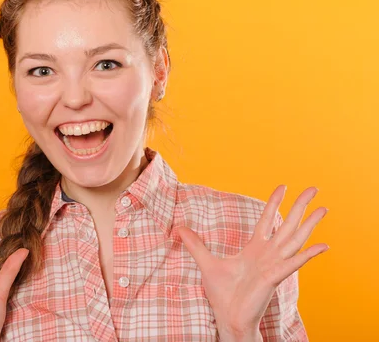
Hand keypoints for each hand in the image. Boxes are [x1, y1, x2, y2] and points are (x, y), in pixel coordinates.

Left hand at [176, 185, 328, 338]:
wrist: (228, 317)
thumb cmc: (223, 294)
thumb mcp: (205, 262)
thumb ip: (195, 244)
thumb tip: (179, 228)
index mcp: (255, 248)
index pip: (267, 220)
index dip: (274, 203)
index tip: (282, 186)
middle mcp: (268, 254)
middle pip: (288, 224)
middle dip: (300, 206)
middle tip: (314, 188)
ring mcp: (274, 265)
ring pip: (295, 239)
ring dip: (310, 224)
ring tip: (324, 208)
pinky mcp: (274, 277)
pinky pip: (293, 263)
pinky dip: (308, 255)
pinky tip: (322, 245)